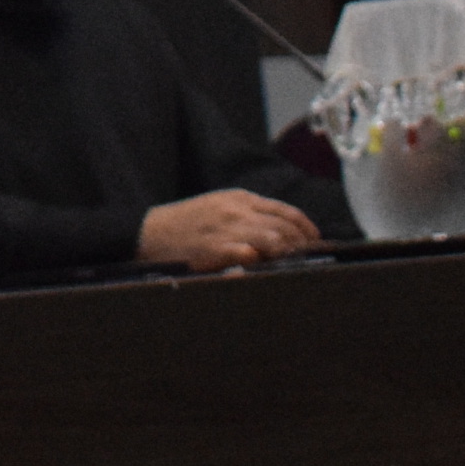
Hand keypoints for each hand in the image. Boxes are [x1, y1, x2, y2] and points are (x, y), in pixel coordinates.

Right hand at [137, 188, 318, 272]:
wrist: (150, 232)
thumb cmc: (186, 222)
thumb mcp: (219, 206)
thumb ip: (248, 213)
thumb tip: (281, 231)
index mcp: (239, 198)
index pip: (287, 211)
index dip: (307, 227)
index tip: (314, 240)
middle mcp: (237, 211)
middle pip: (286, 227)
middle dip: (301, 244)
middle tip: (307, 258)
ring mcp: (227, 229)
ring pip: (274, 240)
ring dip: (287, 254)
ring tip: (291, 265)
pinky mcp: (217, 249)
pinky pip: (250, 255)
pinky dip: (262, 262)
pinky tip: (265, 268)